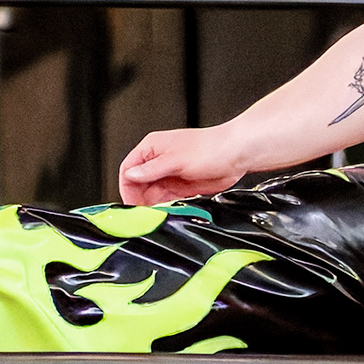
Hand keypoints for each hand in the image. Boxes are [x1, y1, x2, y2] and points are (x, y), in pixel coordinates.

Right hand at [118, 126, 249, 205]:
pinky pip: (166, 199)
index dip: (126, 186)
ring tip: (152, 215)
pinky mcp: (182, 185)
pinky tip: (164, 212)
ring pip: (152, 193)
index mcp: (153, 147)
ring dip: (151, 205)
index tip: (129, 203)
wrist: (236, 154)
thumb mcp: (175, 160)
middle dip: (138, 198)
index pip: (129, 168)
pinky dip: (163, 206)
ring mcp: (170, 173)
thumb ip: (152, 170)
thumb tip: (131, 175)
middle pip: (139, 183)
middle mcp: (159, 160)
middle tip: (140, 214)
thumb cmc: (211, 147)